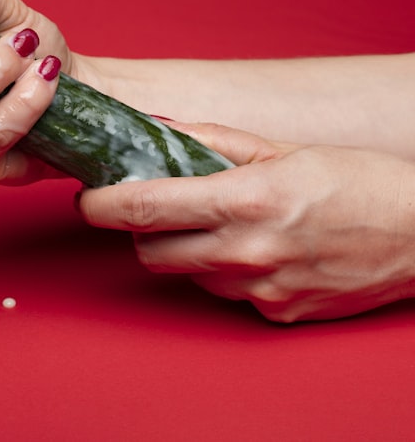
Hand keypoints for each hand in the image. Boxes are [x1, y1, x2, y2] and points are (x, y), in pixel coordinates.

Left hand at [77, 121, 414, 321]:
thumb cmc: (357, 179)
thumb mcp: (281, 148)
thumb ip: (211, 141)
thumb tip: (157, 128)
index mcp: (244, 200)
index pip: (144, 208)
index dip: (102, 205)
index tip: (87, 200)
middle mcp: (247, 252)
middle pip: (151, 252)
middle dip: (143, 231)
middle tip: (159, 209)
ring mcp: (262, 290)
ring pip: (188, 275)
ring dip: (189, 252)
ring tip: (225, 226)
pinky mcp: (278, 315)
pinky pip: (228, 295)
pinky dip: (229, 273)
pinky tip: (261, 251)